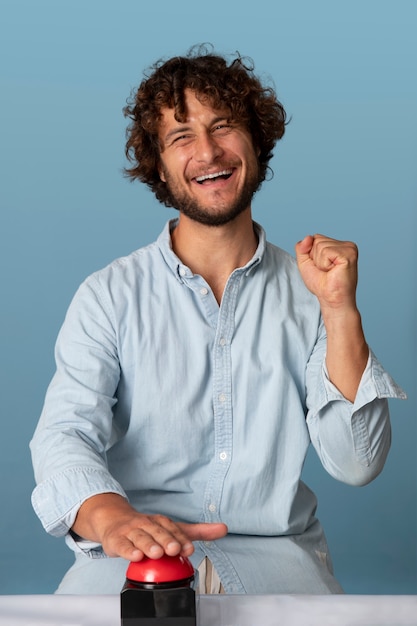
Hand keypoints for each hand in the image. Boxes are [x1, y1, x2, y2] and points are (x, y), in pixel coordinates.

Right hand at [72, 493, 227, 560]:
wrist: (115, 520)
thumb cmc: (147, 527)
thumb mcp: (172, 528)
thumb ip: (197, 531)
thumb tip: (224, 528)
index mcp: (161, 522)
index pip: (173, 529)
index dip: (182, 539)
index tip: (189, 549)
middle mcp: (147, 524)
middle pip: (158, 532)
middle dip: (166, 540)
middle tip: (174, 549)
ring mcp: (131, 531)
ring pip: (140, 538)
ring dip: (148, 545)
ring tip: (157, 553)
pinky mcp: (117, 540)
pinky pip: (122, 545)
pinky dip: (128, 550)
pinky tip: (135, 556)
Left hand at [295, 234, 358, 314]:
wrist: (331, 299)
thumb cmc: (321, 284)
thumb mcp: (305, 263)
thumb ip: (302, 248)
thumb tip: (308, 236)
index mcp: (338, 245)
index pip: (316, 238)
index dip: (312, 255)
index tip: (322, 267)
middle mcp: (346, 245)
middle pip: (317, 240)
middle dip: (315, 258)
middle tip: (326, 272)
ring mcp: (349, 248)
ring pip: (320, 245)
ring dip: (320, 263)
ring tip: (330, 272)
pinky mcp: (349, 254)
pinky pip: (326, 251)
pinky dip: (324, 264)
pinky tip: (334, 271)